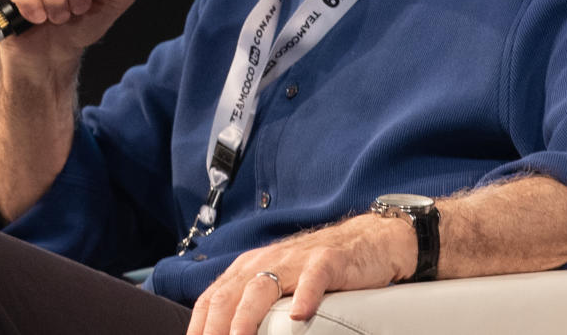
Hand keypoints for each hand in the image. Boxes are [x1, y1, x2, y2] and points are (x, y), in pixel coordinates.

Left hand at [186, 213, 414, 334]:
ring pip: (263, 285)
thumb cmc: (318, 270)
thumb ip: (253, 303)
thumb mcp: (279, 282)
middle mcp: (267, 260)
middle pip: (231, 293)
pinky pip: (313, 278)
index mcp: (250, 267)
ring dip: (247, 315)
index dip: (199, 324)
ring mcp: (297, 260)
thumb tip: (230, 333)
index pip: (213, 297)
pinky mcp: (328, 261)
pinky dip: (305, 296)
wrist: (367, 240)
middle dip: (215, 325)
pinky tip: (299, 316)